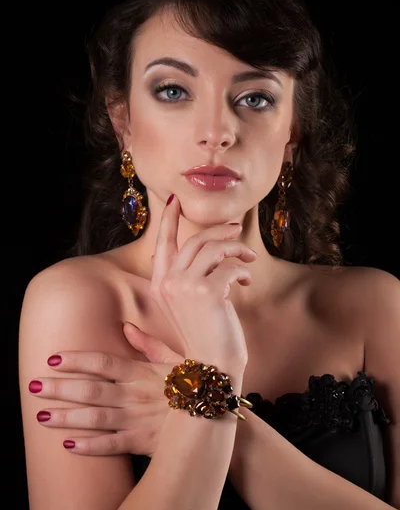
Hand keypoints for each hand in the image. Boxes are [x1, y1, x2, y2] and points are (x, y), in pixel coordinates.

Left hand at [28, 322, 184, 457]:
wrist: (213, 417)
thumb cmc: (195, 383)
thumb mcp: (175, 358)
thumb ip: (149, 343)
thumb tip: (126, 326)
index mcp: (141, 372)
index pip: (103, 363)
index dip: (77, 360)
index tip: (53, 358)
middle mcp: (134, 395)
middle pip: (91, 390)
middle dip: (60, 388)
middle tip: (33, 385)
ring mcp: (136, 419)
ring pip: (95, 418)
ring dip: (66, 417)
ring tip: (41, 415)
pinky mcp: (141, 442)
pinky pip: (111, 445)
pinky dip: (90, 446)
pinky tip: (68, 445)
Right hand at [150, 194, 255, 371]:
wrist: (212, 371)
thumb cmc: (198, 347)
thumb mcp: (172, 325)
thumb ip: (157, 308)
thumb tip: (132, 315)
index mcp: (160, 287)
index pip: (162, 244)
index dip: (168, 221)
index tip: (175, 201)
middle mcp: (168, 283)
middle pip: (195, 240)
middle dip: (219, 231)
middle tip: (236, 229)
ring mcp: (186, 286)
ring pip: (213, 247)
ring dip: (235, 248)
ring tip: (248, 258)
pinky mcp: (207, 291)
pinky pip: (229, 266)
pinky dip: (241, 269)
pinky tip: (246, 279)